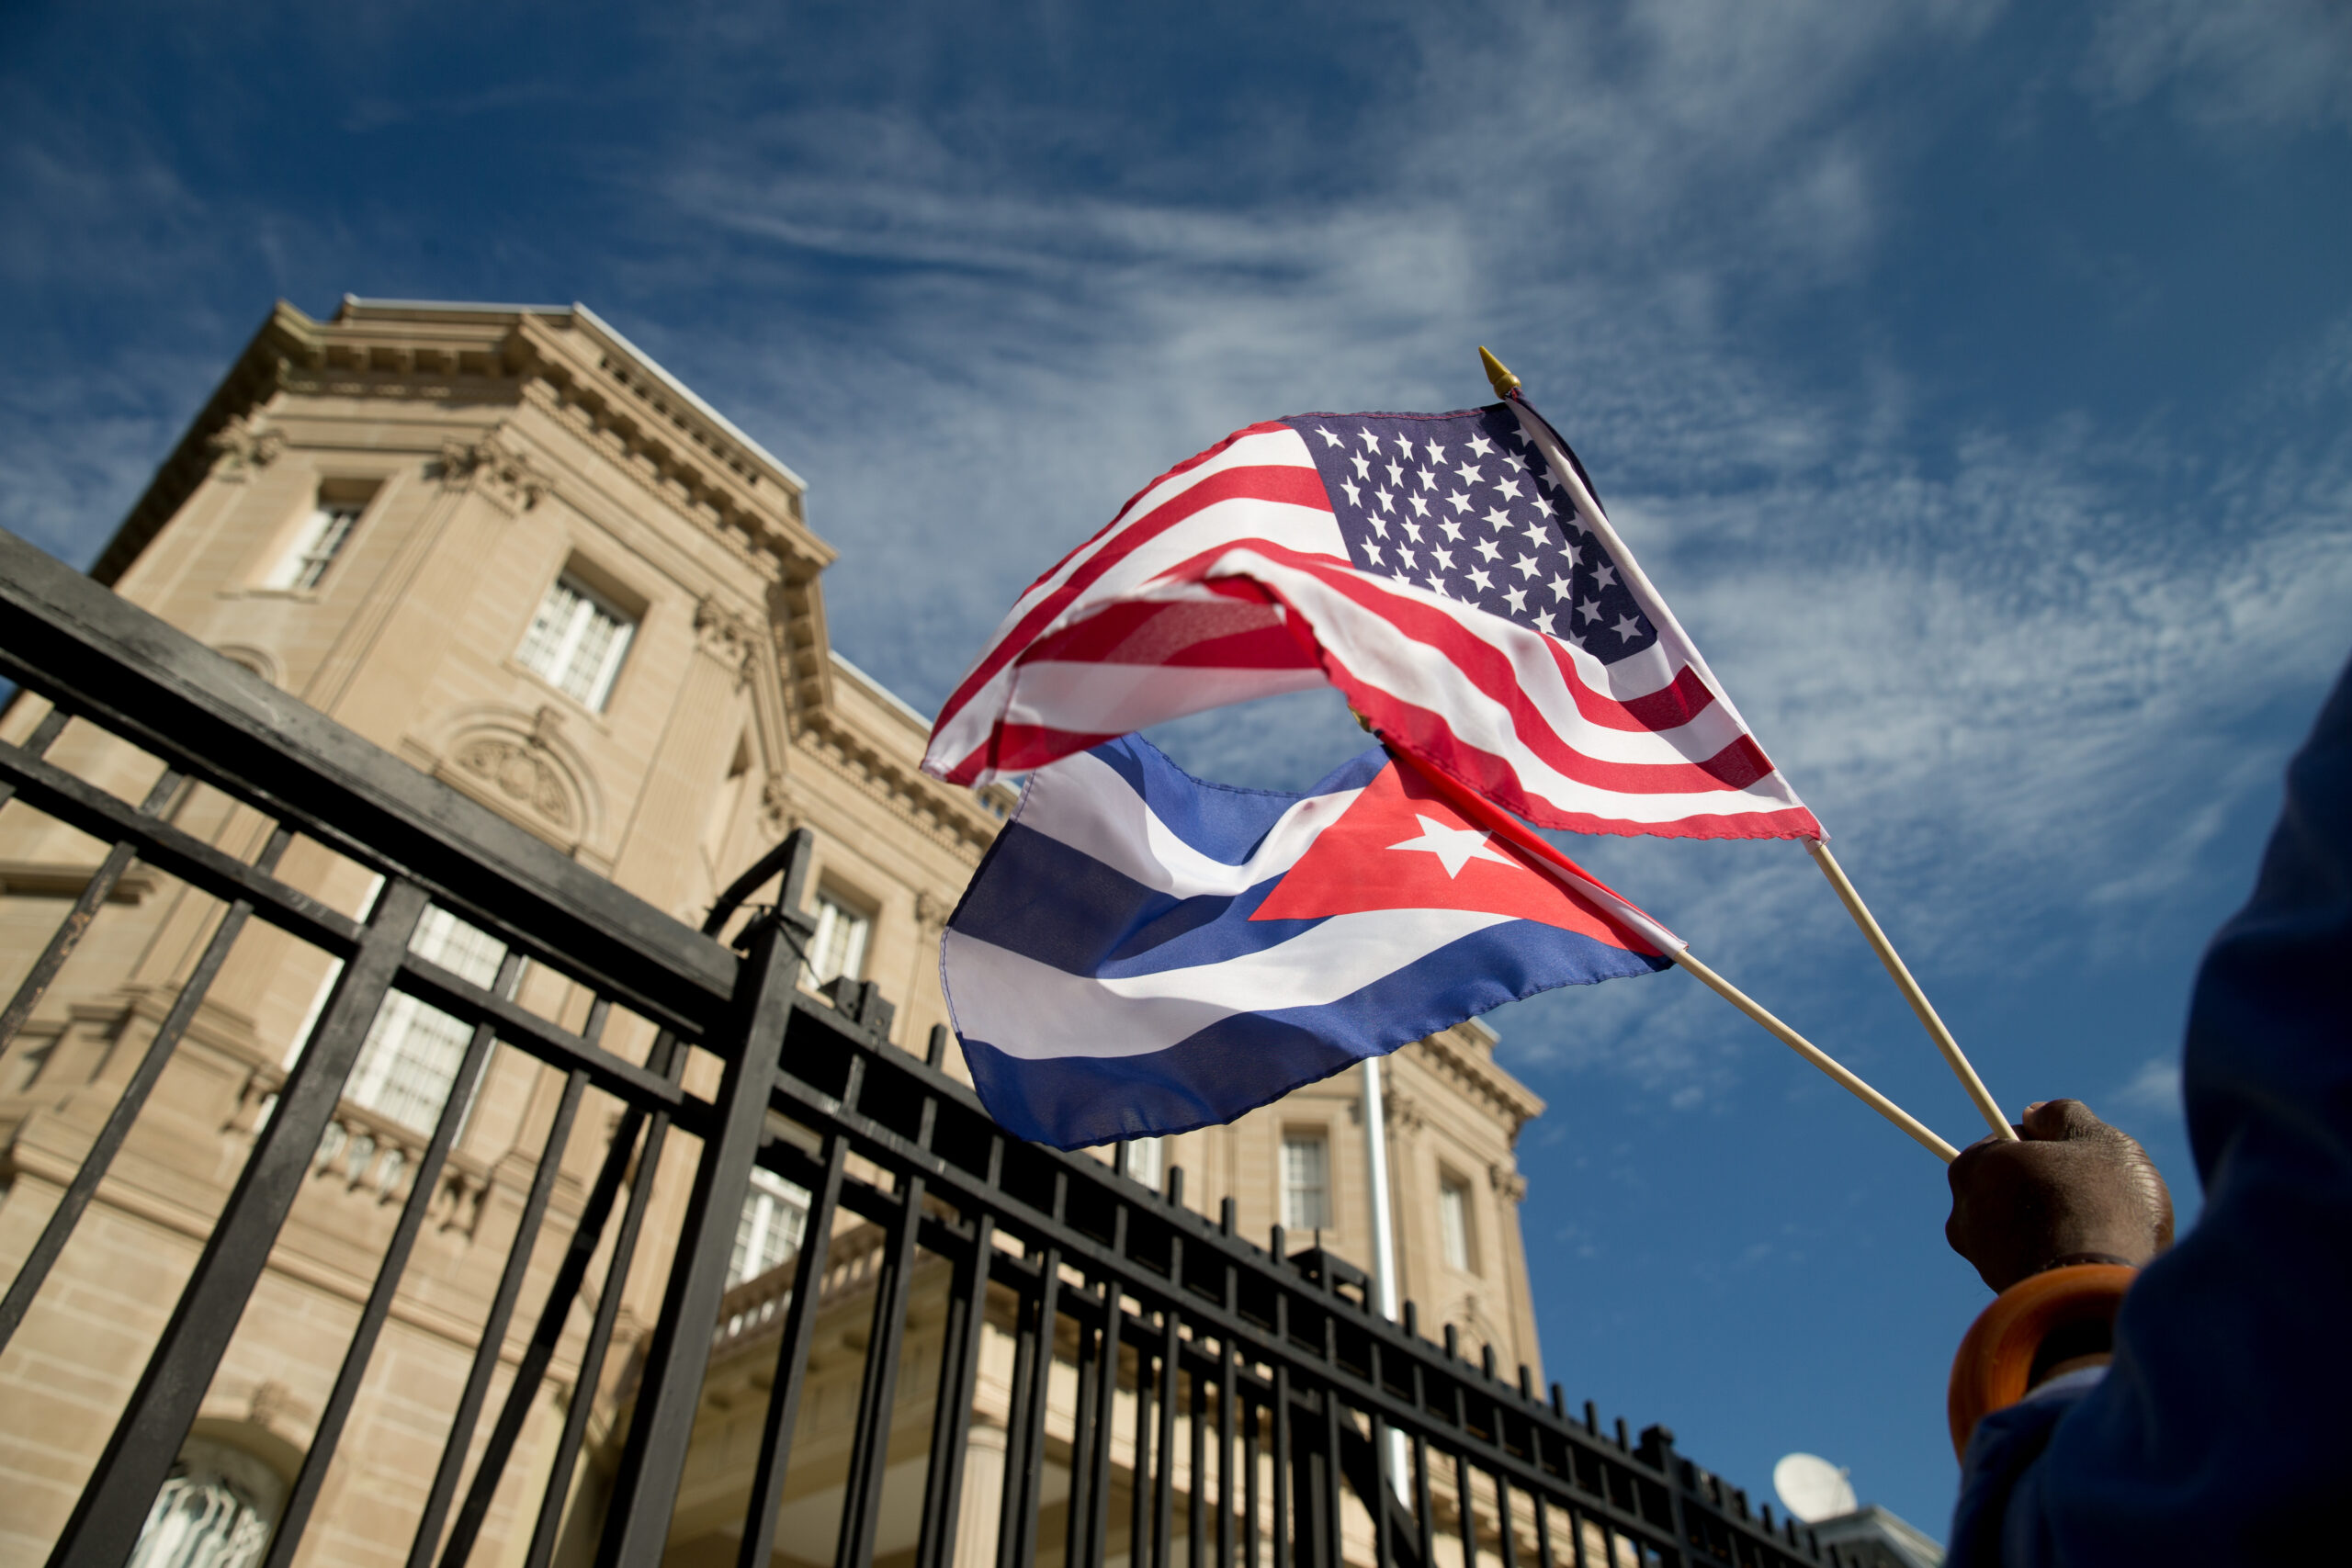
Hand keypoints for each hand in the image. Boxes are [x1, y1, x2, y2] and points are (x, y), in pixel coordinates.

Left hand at [1945, 1099, 2174, 1292]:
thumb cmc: (2102, 1209)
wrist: (2098, 1297)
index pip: (2009, 1141)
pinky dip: (2057, 1259)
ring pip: (2024, 1226)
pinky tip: (2088, 1263)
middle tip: (2095, 1197)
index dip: (2050, 1145)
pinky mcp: (2004, 1294)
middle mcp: (1964, 1214)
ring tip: (2098, 1233)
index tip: (2080, 1159)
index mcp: (1975, 1167)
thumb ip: (2065, 1116)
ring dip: (2055, 1225)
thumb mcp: (2097, 1140)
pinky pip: (2034, 1263)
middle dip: (2050, 1188)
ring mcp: (1981, 1259)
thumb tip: (2034, 1113)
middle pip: (2014, 1186)